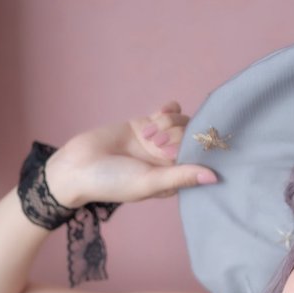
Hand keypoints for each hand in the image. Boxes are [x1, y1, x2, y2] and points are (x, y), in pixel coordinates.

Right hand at [44, 101, 216, 207]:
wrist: (78, 166)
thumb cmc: (113, 182)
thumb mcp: (150, 182)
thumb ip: (182, 177)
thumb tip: (215, 179)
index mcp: (173, 181)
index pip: (199, 163)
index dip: (199, 152)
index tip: (189, 148)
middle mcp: (169, 162)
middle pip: (192, 141)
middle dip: (178, 137)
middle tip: (157, 144)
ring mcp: (158, 142)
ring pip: (181, 124)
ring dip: (170, 124)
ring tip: (149, 134)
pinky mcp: (146, 126)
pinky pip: (168, 113)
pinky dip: (169, 110)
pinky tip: (161, 112)